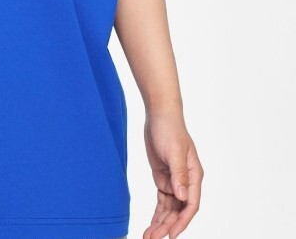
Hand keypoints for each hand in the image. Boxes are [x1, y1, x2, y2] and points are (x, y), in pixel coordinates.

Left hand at [142, 111, 203, 238]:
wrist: (159, 115)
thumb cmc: (170, 130)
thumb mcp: (175, 152)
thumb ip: (179, 175)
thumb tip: (182, 198)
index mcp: (194, 176)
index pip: (191, 205)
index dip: (182, 222)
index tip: (171, 235)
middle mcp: (186, 182)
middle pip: (178, 211)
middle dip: (167, 226)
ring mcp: (174, 182)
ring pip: (169, 209)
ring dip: (160, 223)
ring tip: (149, 237)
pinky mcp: (163, 179)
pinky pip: (162, 202)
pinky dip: (157, 214)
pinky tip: (151, 225)